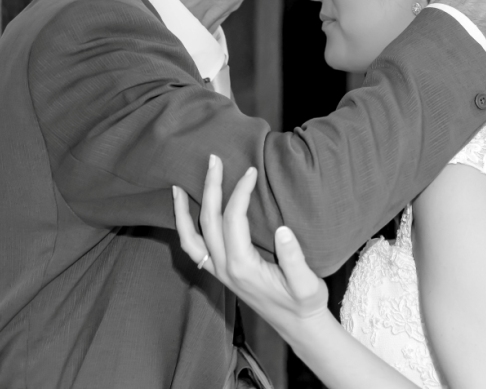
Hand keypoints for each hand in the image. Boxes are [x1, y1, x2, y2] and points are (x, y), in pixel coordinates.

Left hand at [172, 155, 329, 335]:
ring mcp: (218, 272)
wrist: (298, 327)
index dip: (241, 192)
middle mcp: (224, 268)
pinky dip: (184, 229)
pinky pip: (193, 249)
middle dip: (210, 188)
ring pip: (190, 237)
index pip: (234, 219)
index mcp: (243, 267)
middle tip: (213, 159)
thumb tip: (282, 229)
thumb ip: (294, 258)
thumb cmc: (305, 303)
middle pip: (207, 221)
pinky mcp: (220, 273)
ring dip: (183, 211)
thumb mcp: (307, 284)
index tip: (252, 171)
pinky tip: (187, 213)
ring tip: (177, 186)